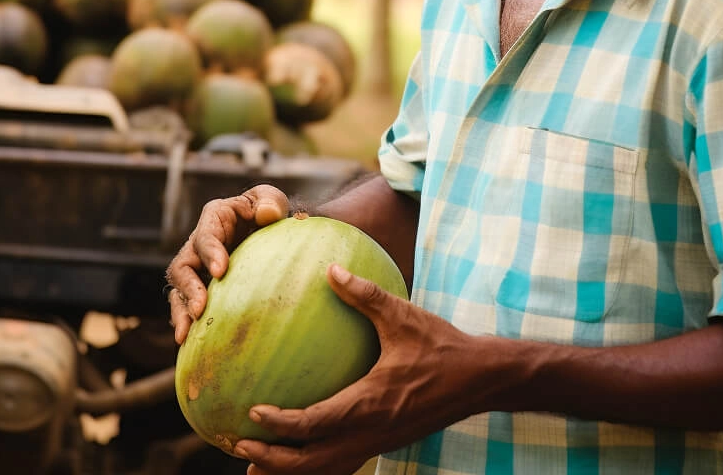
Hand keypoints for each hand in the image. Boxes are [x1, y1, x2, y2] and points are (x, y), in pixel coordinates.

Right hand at [166, 184, 288, 343]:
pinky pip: (187, 307)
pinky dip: (187, 324)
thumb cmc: (268, 213)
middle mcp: (198, 245)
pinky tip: (191, 344)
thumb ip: (270, 202)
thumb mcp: (270, 201)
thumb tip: (268, 215)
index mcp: (214, 219)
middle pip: (182, 267)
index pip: (205, 236)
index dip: (210, 253)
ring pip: (179, 291)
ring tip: (186, 334)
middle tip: (200, 309)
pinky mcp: (201, 289)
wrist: (268, 235)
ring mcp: (197, 270)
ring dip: (182, 311)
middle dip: (188, 289)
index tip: (220, 272)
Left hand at [233, 264, 505, 474]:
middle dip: (274, 461)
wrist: (483, 379)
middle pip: (315, 461)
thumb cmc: (441, 345)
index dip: (282, 423)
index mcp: (371, 402)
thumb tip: (330, 267)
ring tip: (254, 468)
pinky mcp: (385, 443)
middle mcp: (372, 431)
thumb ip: (364, 294)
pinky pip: (345, 463)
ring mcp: (380, 442)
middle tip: (239, 448)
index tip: (252, 413)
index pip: (317, 423)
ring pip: (328, 469)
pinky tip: (296, 463)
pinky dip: (317, 467)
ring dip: (291, 471)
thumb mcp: (402, 315)